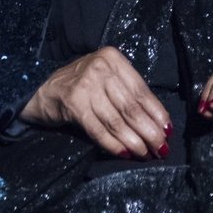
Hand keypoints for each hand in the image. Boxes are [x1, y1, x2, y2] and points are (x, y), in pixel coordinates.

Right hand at [20, 46, 171, 159]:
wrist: (44, 92)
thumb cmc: (82, 85)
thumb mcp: (106, 77)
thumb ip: (128, 90)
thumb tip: (159, 120)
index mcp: (113, 58)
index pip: (141, 90)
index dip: (157, 113)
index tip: (168, 130)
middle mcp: (100, 69)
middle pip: (131, 107)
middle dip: (150, 131)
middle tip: (162, 148)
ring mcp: (86, 86)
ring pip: (117, 120)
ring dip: (135, 141)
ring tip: (147, 154)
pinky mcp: (74, 105)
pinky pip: (99, 130)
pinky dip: (114, 144)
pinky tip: (127, 154)